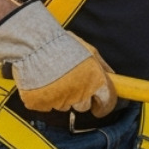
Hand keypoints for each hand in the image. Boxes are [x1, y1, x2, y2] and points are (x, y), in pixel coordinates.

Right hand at [0, 1, 116, 115]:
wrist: (34, 42)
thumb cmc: (62, 44)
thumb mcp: (89, 51)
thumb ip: (103, 67)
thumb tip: (113, 78)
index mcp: (95, 83)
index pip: (107, 103)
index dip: (103, 105)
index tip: (99, 106)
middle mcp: (79, 94)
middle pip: (84, 106)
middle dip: (80, 97)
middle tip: (71, 82)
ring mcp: (59, 100)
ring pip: (65, 105)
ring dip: (62, 96)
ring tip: (55, 76)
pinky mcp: (42, 103)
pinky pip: (47, 104)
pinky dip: (45, 96)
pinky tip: (43, 82)